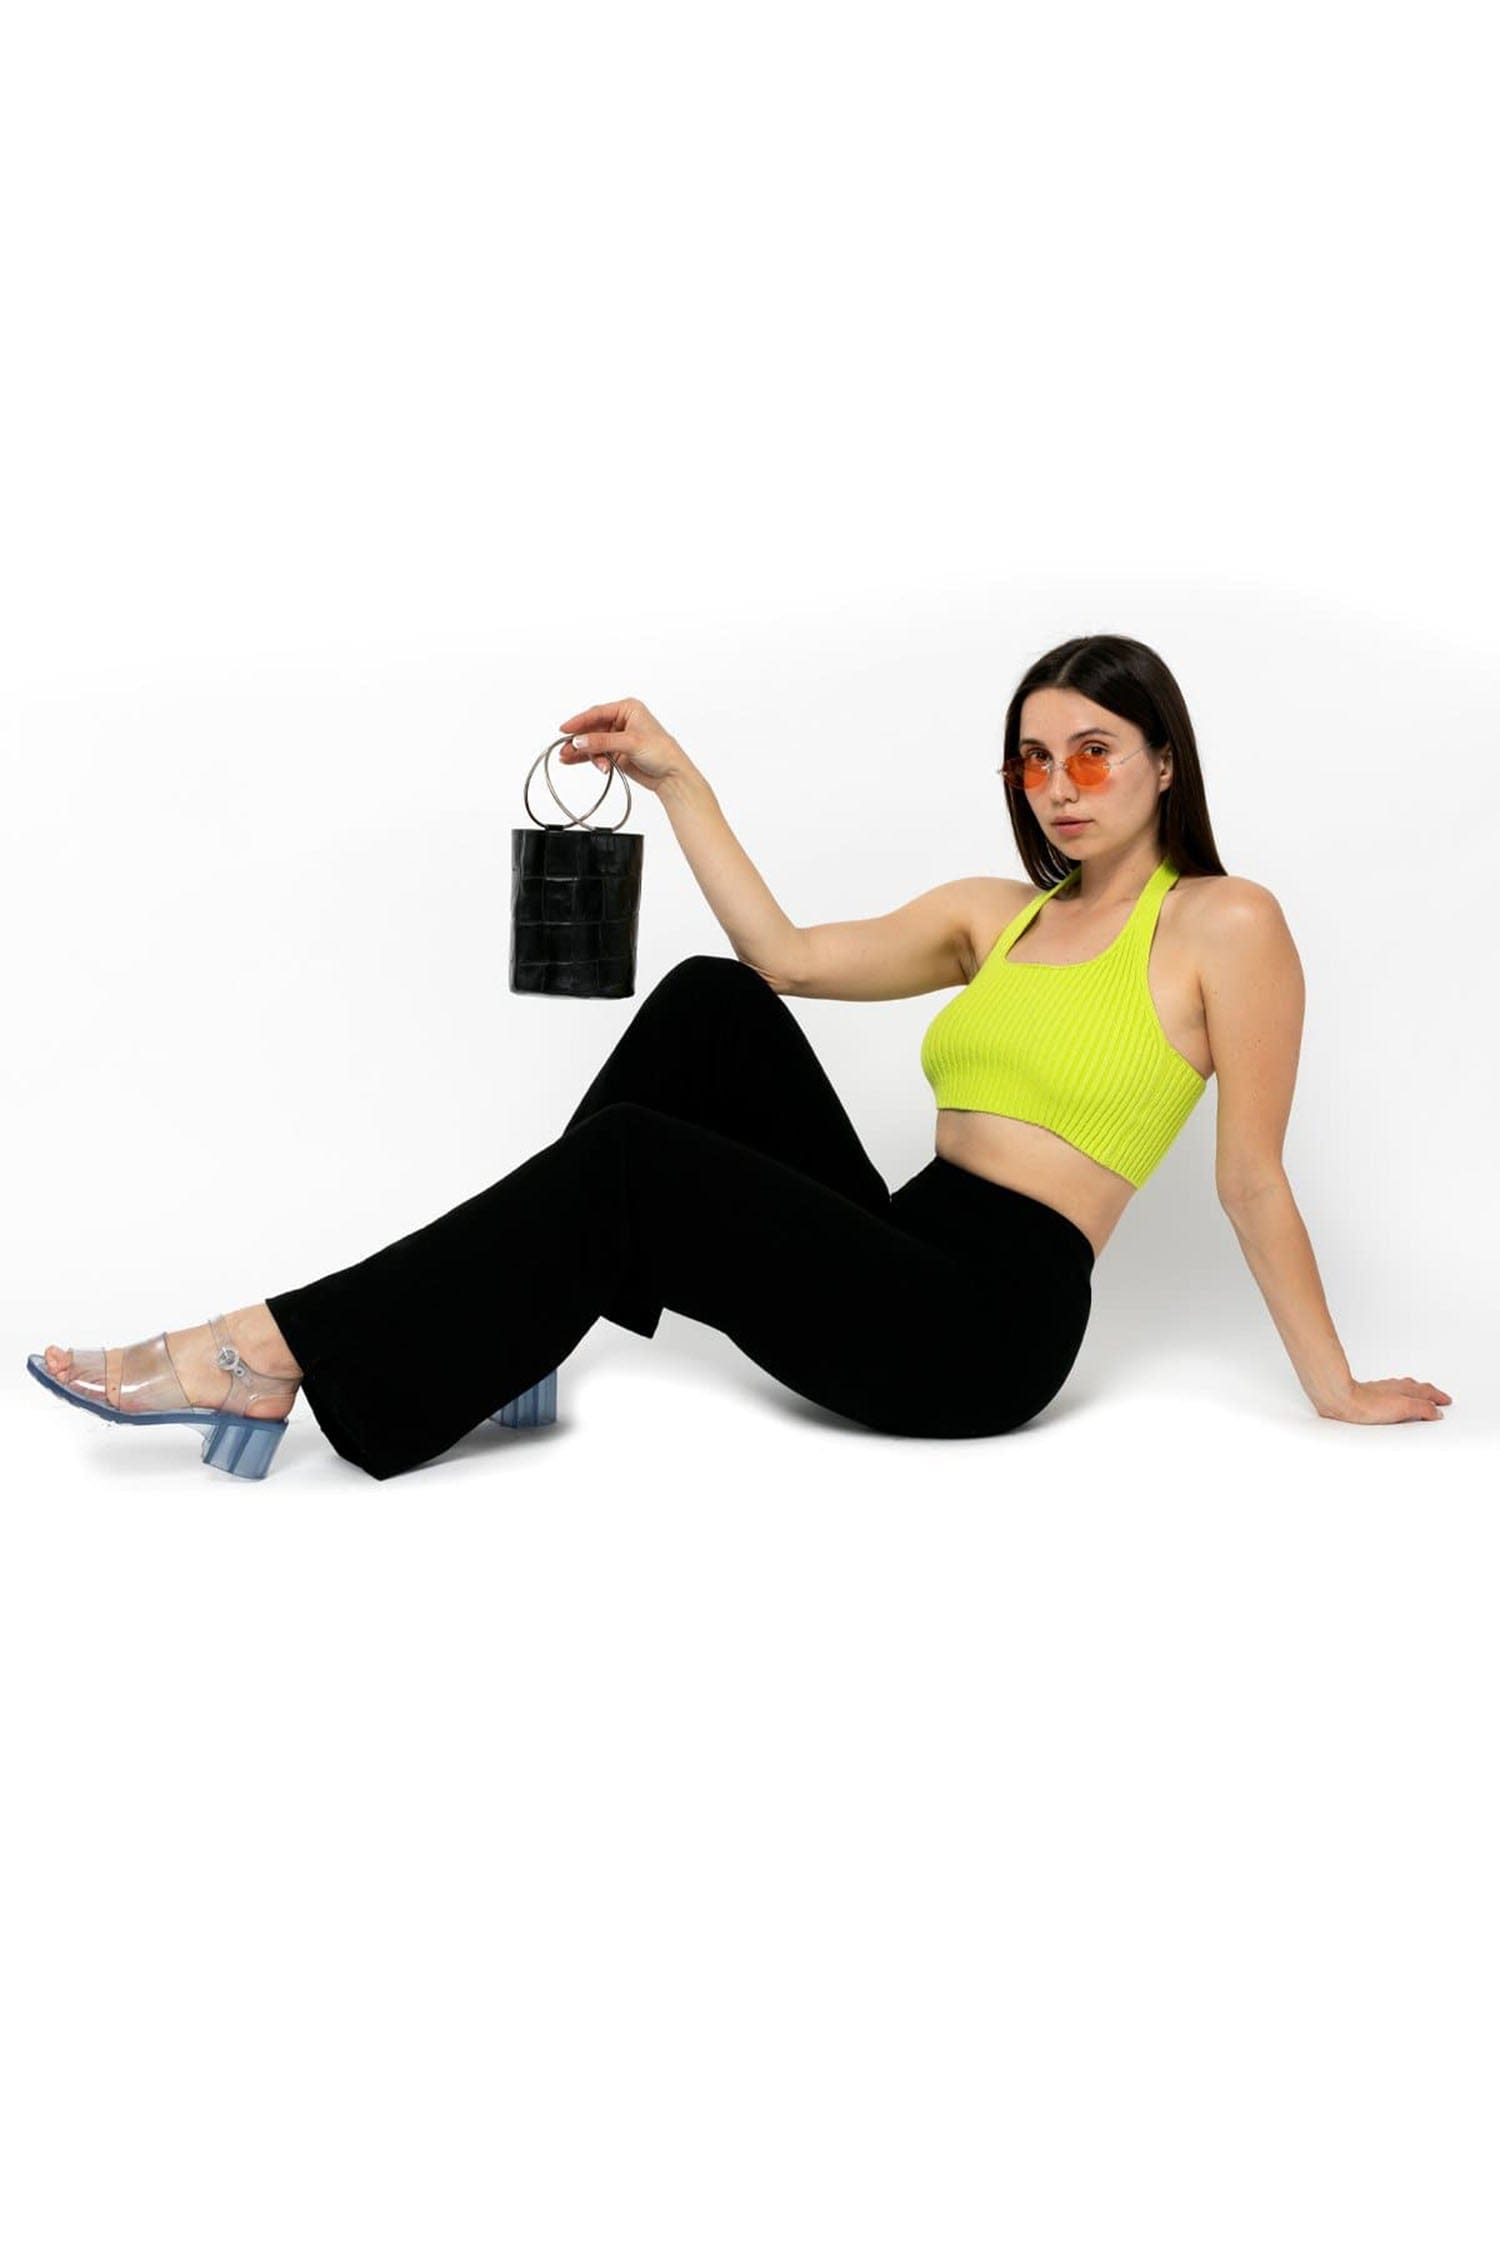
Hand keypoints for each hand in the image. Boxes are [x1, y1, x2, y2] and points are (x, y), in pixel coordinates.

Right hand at [555, 696, 690, 796]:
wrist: (672, 775)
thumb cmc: (662, 752)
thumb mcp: (631, 743)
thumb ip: (603, 742)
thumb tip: (579, 741)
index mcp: (627, 709)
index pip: (597, 712)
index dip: (579, 721)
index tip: (564, 729)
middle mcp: (621, 721)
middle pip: (592, 728)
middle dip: (579, 740)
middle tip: (565, 749)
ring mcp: (617, 738)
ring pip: (592, 743)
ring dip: (583, 752)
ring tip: (569, 759)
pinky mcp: (615, 753)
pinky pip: (596, 754)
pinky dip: (586, 759)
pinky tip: (573, 761)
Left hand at [1316, 1376, 1451, 1423]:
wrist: (1342, 1400)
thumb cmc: (1368, 1404)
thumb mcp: (1403, 1407)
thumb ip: (1422, 1409)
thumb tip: (1436, 1411)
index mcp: (1406, 1389)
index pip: (1427, 1392)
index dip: (1438, 1397)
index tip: (1446, 1401)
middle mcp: (1394, 1387)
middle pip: (1417, 1388)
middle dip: (1429, 1393)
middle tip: (1437, 1398)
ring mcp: (1382, 1390)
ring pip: (1403, 1389)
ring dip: (1414, 1393)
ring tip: (1419, 1397)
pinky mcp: (1370, 1396)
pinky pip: (1391, 1393)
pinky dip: (1399, 1396)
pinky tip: (1392, 1400)